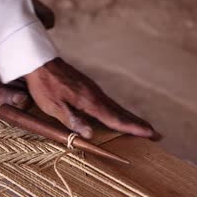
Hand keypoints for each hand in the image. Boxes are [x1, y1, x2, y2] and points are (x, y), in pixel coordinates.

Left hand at [25, 58, 159, 139]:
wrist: (40, 62)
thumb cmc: (45, 86)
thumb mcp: (53, 106)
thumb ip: (71, 120)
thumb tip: (90, 135)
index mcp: (89, 102)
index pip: (115, 119)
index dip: (132, 128)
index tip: (150, 134)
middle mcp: (96, 96)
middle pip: (122, 113)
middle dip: (139, 125)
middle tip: (156, 134)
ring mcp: (94, 91)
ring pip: (117, 107)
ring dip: (131, 119)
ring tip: (144, 128)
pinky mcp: (89, 89)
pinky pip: (109, 103)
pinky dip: (120, 112)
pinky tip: (120, 115)